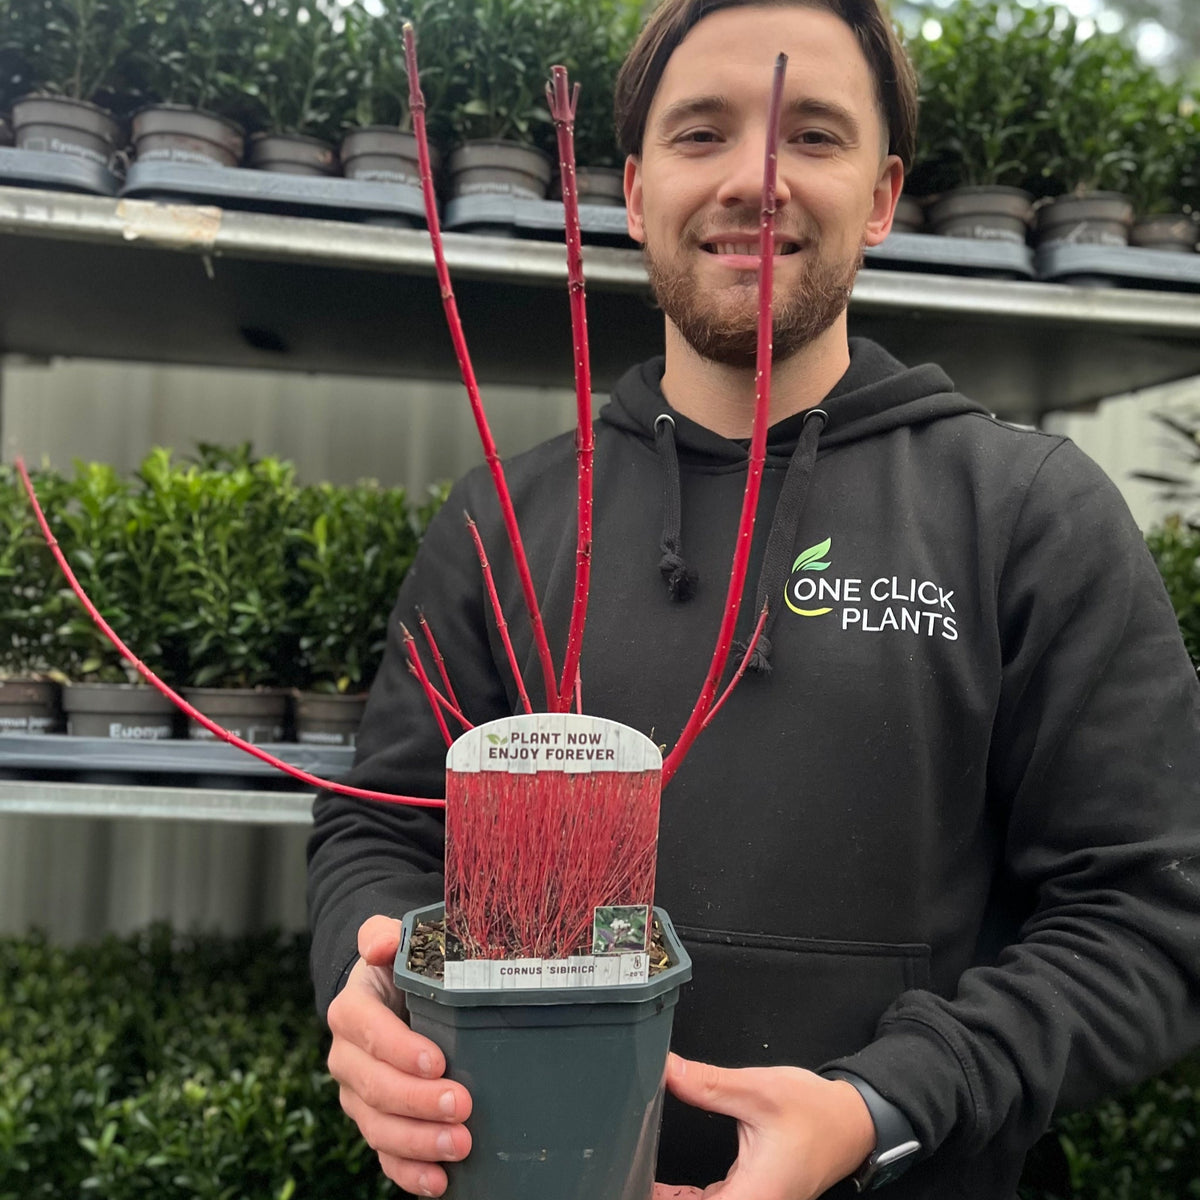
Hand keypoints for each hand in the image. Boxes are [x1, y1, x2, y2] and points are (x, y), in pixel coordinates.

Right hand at [326, 915, 472, 1195]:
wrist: (391, 995)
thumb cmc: (404, 967)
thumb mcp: (399, 942)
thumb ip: (387, 934)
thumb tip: (379, 943)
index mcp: (351, 1009)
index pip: (366, 1030)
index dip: (399, 1049)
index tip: (439, 1060)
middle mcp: (347, 1057)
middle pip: (373, 1086)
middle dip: (417, 1102)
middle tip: (462, 1105)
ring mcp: (358, 1095)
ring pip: (378, 1126)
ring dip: (418, 1142)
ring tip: (460, 1145)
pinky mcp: (375, 1122)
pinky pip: (385, 1156)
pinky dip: (410, 1173)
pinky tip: (440, 1182)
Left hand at [652, 1053, 874, 1199]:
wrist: (852, 1122)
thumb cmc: (816, 1112)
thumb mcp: (758, 1091)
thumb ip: (708, 1084)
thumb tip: (666, 1069)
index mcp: (755, 1196)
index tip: (630, 1186)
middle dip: (661, 1199)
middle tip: (625, 1178)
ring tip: (634, 1180)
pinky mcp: (753, 1197)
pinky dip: (686, 1199)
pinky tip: (662, 1188)